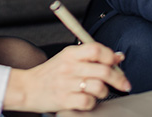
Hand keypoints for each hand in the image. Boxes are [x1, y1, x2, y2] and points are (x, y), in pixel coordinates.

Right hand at [2, 43, 129, 112]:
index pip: (96, 49)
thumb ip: (91, 56)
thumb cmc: (50, 73)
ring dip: (104, 91)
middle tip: (124, 84)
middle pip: (103, 70)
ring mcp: (66, 84)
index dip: (111, 56)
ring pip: (99, 87)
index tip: (117, 62)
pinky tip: (88, 100)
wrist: (27, 88)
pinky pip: (88, 102)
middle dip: (119, 78)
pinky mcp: (64, 100)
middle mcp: (69, 67)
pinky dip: (92, 103)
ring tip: (100, 91)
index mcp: (70, 53)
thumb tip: (118, 56)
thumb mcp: (68, 58)